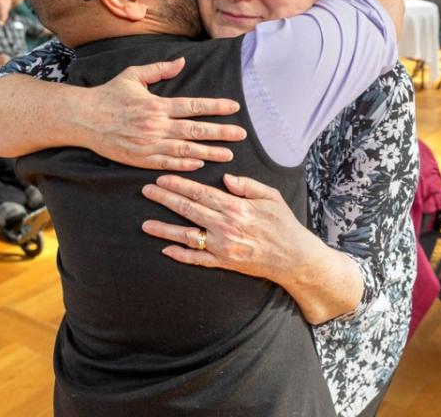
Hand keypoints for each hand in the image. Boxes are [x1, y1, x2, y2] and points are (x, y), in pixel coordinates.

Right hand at [83, 58, 246, 170]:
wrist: (83, 118)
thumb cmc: (109, 94)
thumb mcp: (133, 75)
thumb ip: (159, 69)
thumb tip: (182, 62)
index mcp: (157, 105)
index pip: (193, 106)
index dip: (216, 107)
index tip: (235, 108)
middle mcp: (156, 126)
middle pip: (195, 131)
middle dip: (220, 133)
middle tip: (241, 134)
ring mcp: (148, 145)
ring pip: (185, 151)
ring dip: (209, 153)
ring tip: (228, 154)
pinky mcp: (140, 159)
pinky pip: (167, 164)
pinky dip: (184, 165)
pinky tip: (200, 165)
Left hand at [141, 174, 312, 282]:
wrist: (294, 258)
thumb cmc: (283, 224)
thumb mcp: (270, 196)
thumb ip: (247, 185)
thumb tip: (226, 178)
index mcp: (236, 207)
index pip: (200, 193)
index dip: (179, 184)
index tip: (163, 178)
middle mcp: (225, 227)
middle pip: (188, 210)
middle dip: (165, 199)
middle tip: (147, 191)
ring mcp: (222, 247)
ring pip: (187, 236)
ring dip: (165, 229)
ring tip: (145, 224)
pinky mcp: (223, 263)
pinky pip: (197, 259)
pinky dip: (180, 255)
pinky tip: (165, 249)